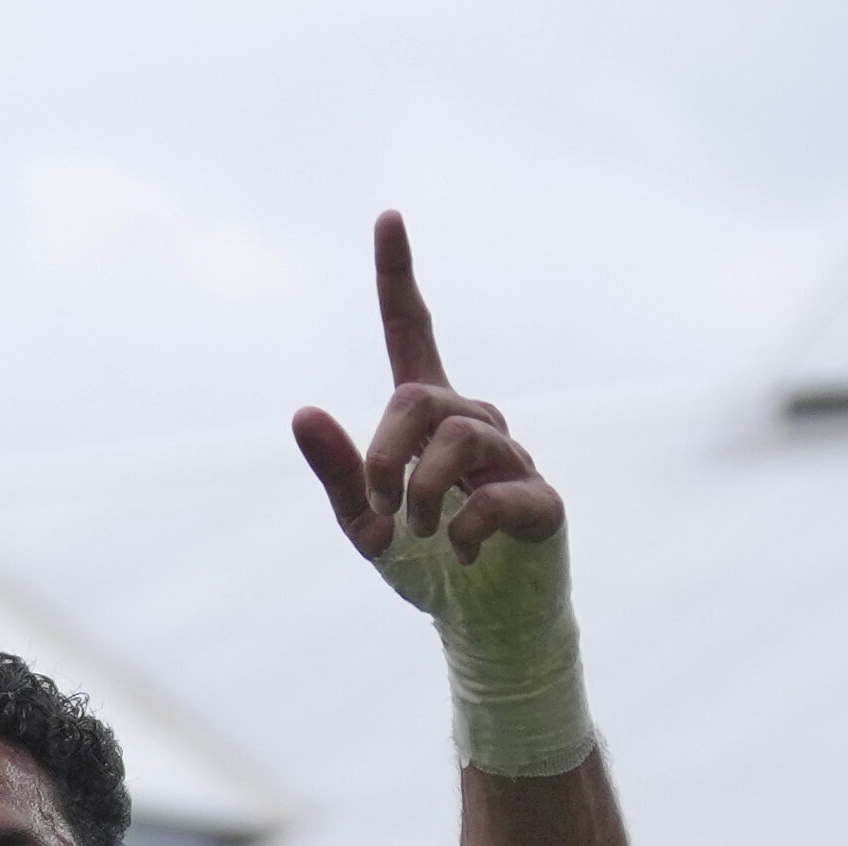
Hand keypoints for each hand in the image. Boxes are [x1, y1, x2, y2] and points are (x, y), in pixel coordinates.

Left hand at [291, 212, 563, 598]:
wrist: (483, 626)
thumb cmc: (424, 564)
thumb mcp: (363, 524)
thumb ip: (337, 473)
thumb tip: (303, 412)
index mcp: (429, 418)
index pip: (413, 331)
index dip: (398, 278)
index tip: (388, 217)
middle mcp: (476, 421)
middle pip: (419, 400)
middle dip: (382, 454)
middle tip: (378, 508)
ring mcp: (515, 457)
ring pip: (460, 438)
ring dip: (421, 492)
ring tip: (420, 534)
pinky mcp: (543, 500)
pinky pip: (496, 494)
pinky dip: (464, 529)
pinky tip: (460, 554)